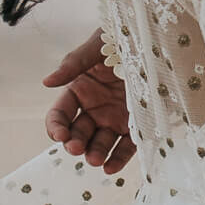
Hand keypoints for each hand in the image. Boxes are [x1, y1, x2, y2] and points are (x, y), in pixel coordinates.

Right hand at [42, 27, 135, 173]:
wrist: (158, 37)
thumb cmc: (123, 37)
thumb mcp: (98, 46)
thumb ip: (74, 64)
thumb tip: (46, 82)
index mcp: (80, 89)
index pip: (60, 114)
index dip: (56, 126)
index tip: (60, 135)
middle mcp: (95, 107)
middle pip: (78, 132)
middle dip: (75, 142)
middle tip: (77, 148)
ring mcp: (115, 117)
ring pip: (100, 142)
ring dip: (95, 153)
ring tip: (96, 161)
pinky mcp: (137, 124)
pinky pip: (127, 144)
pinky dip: (118, 158)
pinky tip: (111, 168)